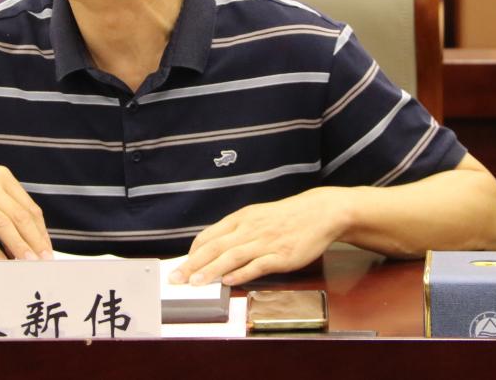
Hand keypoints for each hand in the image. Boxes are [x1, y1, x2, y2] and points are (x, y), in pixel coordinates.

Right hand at [0, 165, 51, 259]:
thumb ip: (5, 206)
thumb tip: (29, 236)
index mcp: (1, 177)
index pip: (29, 207)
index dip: (41, 231)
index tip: (47, 249)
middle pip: (20, 216)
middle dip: (35, 241)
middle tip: (43, 260)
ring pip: (3, 225)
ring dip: (18, 247)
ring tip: (27, 263)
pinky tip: (0, 262)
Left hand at [170, 188, 350, 285]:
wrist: (319, 213)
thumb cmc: (285, 217)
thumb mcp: (256, 216)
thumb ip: (236, 231)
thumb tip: (214, 249)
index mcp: (241, 219)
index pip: (209, 236)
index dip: (192, 252)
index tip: (181, 266)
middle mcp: (250, 229)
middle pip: (215, 247)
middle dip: (193, 264)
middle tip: (176, 278)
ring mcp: (266, 242)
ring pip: (232, 256)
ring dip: (211, 270)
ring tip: (195, 283)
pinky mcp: (282, 255)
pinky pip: (258, 265)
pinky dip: (242, 273)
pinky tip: (229, 281)